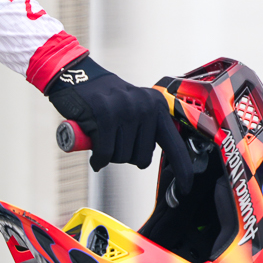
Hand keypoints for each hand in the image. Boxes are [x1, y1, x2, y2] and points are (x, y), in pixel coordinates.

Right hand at [44, 54, 190, 176]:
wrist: (77, 75)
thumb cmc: (106, 99)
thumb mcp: (135, 108)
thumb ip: (149, 130)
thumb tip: (152, 159)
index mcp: (157, 106)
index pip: (175, 144)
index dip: (182, 168)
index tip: (186, 186)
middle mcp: (146, 106)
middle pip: (142, 158)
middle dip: (126, 156)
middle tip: (114, 140)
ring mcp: (126, 108)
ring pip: (122, 157)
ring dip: (109, 155)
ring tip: (104, 136)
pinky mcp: (105, 113)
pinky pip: (105, 153)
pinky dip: (98, 159)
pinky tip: (94, 150)